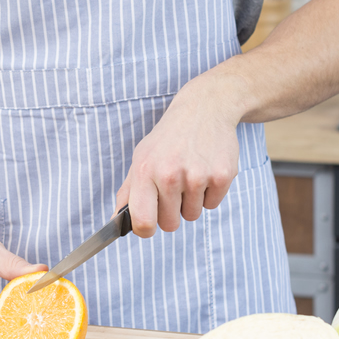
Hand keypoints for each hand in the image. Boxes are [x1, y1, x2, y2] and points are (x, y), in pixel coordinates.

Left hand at [114, 78, 243, 237]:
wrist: (204, 109)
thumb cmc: (168, 138)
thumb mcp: (141, 157)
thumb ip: (128, 191)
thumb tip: (116, 221)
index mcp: (145, 171)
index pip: (143, 222)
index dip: (146, 229)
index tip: (149, 224)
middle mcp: (170, 175)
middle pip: (170, 224)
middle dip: (171, 212)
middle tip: (173, 189)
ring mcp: (197, 176)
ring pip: (192, 215)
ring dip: (191, 201)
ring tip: (190, 174)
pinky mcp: (222, 176)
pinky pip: (212, 205)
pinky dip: (209, 193)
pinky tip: (205, 170)